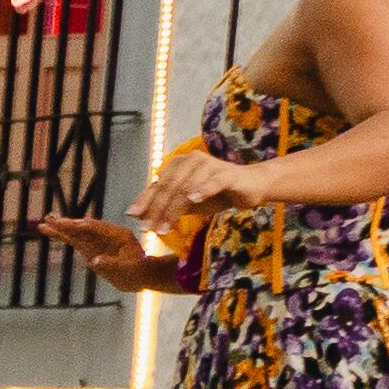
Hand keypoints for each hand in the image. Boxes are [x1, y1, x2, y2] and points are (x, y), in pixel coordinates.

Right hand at [39, 214, 168, 288]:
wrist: (142, 276)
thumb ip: (112, 264)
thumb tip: (95, 261)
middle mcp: (106, 235)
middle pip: (83, 228)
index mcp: (118, 234)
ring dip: (61, 229)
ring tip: (44, 224)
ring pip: (77, 233)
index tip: (68, 224)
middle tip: (49, 219)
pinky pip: (76, 242)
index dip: (81, 226)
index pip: (96, 228)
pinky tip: (53, 233)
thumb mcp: (128, 269)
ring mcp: (98, 241)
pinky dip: (65, 237)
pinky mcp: (92, 249)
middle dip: (66, 224)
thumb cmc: (138, 271)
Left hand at [133, 143, 278, 232]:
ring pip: (187, 188)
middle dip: (158, 209)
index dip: (146, 202)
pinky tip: (194, 200)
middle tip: (151, 229)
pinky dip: (203, 190)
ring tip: (166, 226)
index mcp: (180, 163)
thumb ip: (164, 204)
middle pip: (170, 187)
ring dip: (174, 209)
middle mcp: (193, 160)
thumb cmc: (216, 193)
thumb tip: (136, 215)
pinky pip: (214, 182)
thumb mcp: (187, 201)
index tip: (136, 219)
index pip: (158, 184)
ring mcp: (211, 165)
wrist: (252, 186)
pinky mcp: (229, 174)